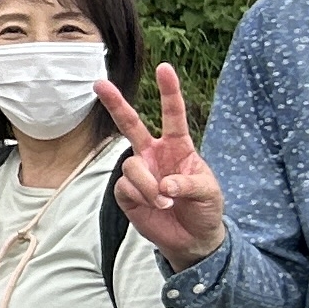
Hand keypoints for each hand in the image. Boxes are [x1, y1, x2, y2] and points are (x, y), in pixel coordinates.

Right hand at [98, 64, 227, 267]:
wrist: (192, 239)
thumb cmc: (205, 208)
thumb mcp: (208, 192)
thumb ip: (188, 185)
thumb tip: (164, 186)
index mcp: (178, 147)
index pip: (172, 115)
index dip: (169, 92)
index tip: (164, 68)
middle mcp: (154, 155)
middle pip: (130, 125)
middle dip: (116, 104)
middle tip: (99, 84)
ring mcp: (139, 172)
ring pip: (130, 166)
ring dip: (147, 185)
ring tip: (163, 202)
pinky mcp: (127, 193)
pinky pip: (125, 187)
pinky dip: (141, 197)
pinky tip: (154, 207)